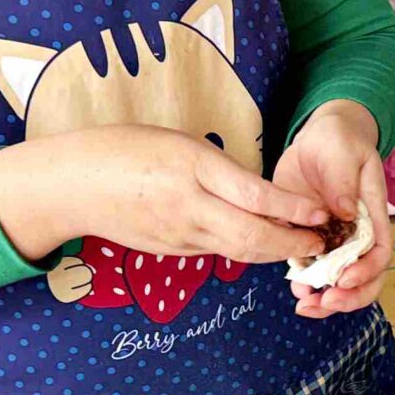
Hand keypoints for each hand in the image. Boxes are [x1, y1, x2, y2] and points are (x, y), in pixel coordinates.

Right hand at [0, 124, 326, 265]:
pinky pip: (216, 252)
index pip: (254, 196)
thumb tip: (262, 194)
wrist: (73, 184)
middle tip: (321, 242)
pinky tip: (259, 244)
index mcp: (192, 169)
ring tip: (302, 244)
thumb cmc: (127, 149)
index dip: (293, 208)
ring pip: (237, 251)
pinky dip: (243, 250)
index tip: (321, 212)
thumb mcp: (179, 143)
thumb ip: (220, 169)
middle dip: (292, 243)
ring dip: (273, 251)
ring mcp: (178, 235)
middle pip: (251, 237)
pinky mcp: (170, 252)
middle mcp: (188, 207)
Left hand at [274, 100, 391, 319]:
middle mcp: (356, 234)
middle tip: (325, 301)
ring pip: (338, 281)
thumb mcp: (344, 152)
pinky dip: (304, 283)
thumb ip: (344, 180)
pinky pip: (310, 269)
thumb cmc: (339, 141)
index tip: (344, 278)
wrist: (318, 138)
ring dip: (325, 299)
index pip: (381, 251)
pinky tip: (294, 287)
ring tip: (306, 304)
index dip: (367, 271)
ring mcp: (333, 239)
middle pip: (366, 277)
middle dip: (349, 297)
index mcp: (372, 215)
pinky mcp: (308, 238)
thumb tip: (346, 212)